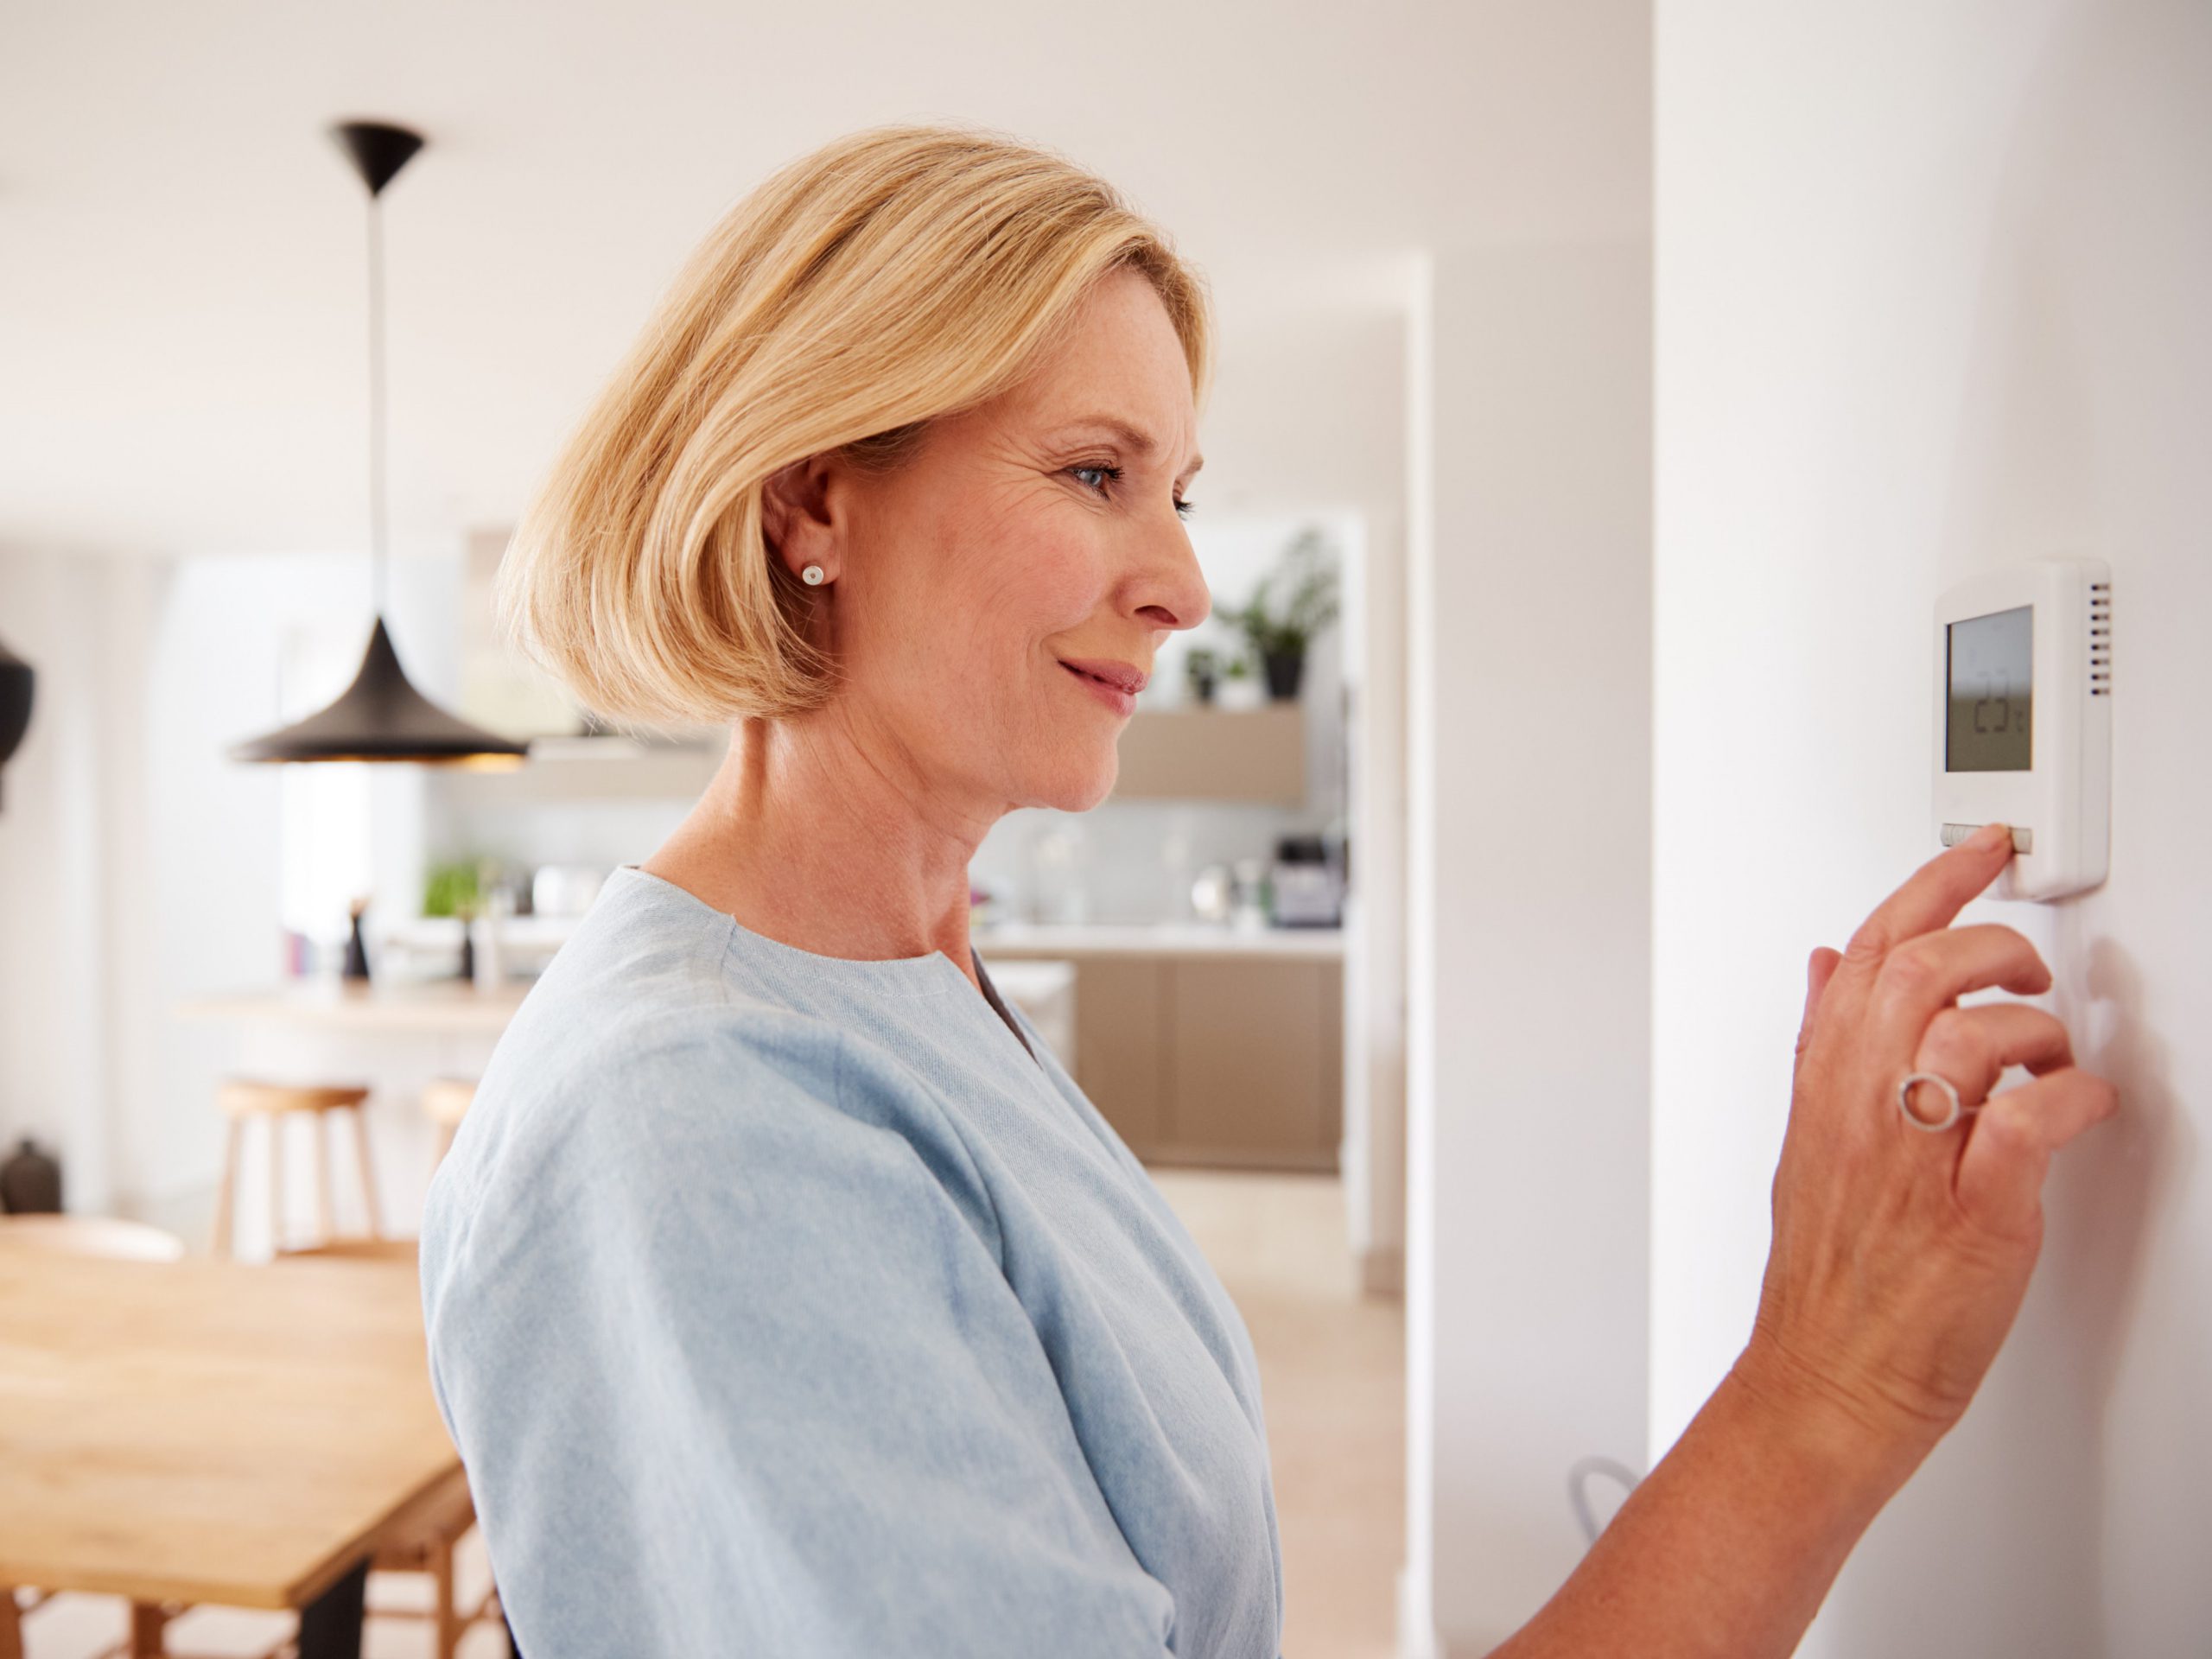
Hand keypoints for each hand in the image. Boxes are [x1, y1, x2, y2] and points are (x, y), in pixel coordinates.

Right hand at [1737, 822, 2118, 1469]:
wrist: (1829, 1378)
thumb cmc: (1827, 1274)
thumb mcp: (1805, 1137)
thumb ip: (1821, 1043)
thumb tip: (1827, 964)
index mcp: (1825, 1084)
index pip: (1871, 950)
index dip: (1931, 885)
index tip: (1980, 852)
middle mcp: (1863, 1110)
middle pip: (1923, 972)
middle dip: (1994, 947)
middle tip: (2027, 969)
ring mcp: (1916, 1160)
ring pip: (1972, 1035)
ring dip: (2036, 1032)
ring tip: (2050, 1058)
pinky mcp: (1974, 1214)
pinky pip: (2027, 1124)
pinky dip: (2068, 1099)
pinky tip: (2074, 1107)